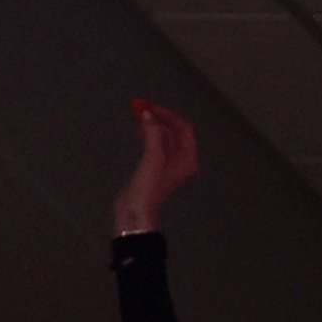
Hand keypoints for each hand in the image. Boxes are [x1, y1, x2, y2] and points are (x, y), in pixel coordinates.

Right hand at [114, 99, 198, 234]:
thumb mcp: (154, 158)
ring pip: (162, 137)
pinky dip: (147, 136)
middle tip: (142, 108)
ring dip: (152, 126)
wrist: (135, 213)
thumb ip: (153, 133)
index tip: (152, 108)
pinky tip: (139, 131)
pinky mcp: (154, 168)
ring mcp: (167, 165)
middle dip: (159, 119)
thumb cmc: (148, 190)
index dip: (168, 116)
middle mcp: (180, 161)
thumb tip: (148, 115)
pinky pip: (154, 146)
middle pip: (173, 132)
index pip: (183, 128)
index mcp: (187, 159)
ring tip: (139, 117)